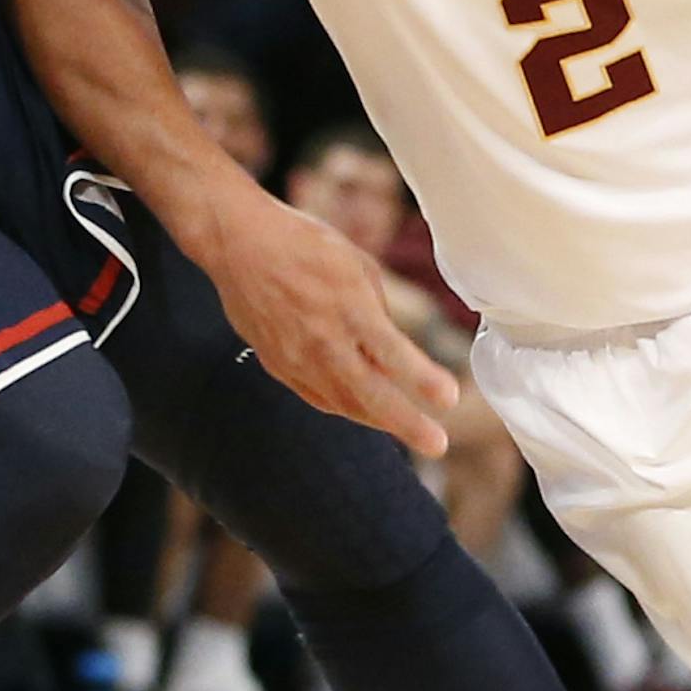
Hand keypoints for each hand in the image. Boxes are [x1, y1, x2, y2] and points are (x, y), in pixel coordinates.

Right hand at [204, 186, 458, 453]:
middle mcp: (322, 339)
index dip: (423, 380)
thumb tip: (394, 348)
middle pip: (370, 393)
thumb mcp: (357, 266)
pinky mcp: (279, 366)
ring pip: (344, 403)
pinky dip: (346, 407)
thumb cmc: (305, 246)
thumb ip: (378, 311)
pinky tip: (367, 411)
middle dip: (407, 423)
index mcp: (348, 306)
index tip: (450, 399)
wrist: (239, 246)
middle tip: (437, 444)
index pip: (392, 352)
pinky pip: (318, 396)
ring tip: (413, 431)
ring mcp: (297, 358)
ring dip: (380, 420)